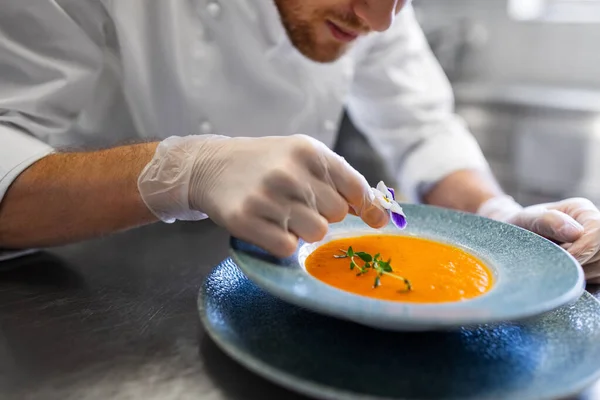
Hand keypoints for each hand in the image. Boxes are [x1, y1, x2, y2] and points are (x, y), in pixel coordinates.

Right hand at [138, 134, 387, 256]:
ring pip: (316, 233)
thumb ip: (340, 179)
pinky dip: (284, 242)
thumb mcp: (303, 157)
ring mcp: (268, 197)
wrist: (212, 165)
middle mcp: (290, 172)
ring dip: (305, 230)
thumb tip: (380, 214)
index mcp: (310, 152)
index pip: (357, 189)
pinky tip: (270, 226)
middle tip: (301, 204)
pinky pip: (288, 247)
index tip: (373, 220)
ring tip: (284, 214)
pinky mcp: (247, 220)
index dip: (367, 208)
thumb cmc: (267, 163)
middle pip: (337, 215)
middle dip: (324, 214)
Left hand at [478, 196, 599, 282]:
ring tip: (555, 262)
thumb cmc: (519, 227)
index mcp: (581, 210)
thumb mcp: (526, 220)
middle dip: (580, 262)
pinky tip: (563, 270)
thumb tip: (576, 232)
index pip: (598, 232)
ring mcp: (597, 246)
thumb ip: (547, 221)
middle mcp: (594, 226)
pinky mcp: (596, 264)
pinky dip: (581, 279)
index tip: (561, 256)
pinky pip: (598, 278)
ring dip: (579, 272)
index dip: (583, 248)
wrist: (514, 240)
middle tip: (553, 259)